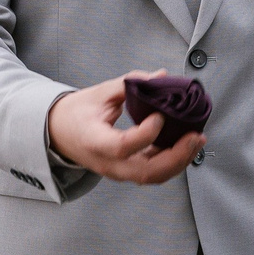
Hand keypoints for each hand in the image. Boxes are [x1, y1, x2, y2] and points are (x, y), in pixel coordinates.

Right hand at [46, 74, 204, 183]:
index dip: (146, 133)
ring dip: (178, 161)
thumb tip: (161, 77)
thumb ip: (130, 83)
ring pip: (152, 177)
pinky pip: (152, 173)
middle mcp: (107, 163)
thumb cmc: (76, 113)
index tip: (160, 114)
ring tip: (196, 141)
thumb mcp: (98, 93)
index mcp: (95, 141)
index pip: (124, 146)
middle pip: (146, 172)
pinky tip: (184, 146)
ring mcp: (117, 171)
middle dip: (176, 156)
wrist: (57, 133)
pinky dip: (171, 162)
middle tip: (195, 136)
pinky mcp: (126, 171)